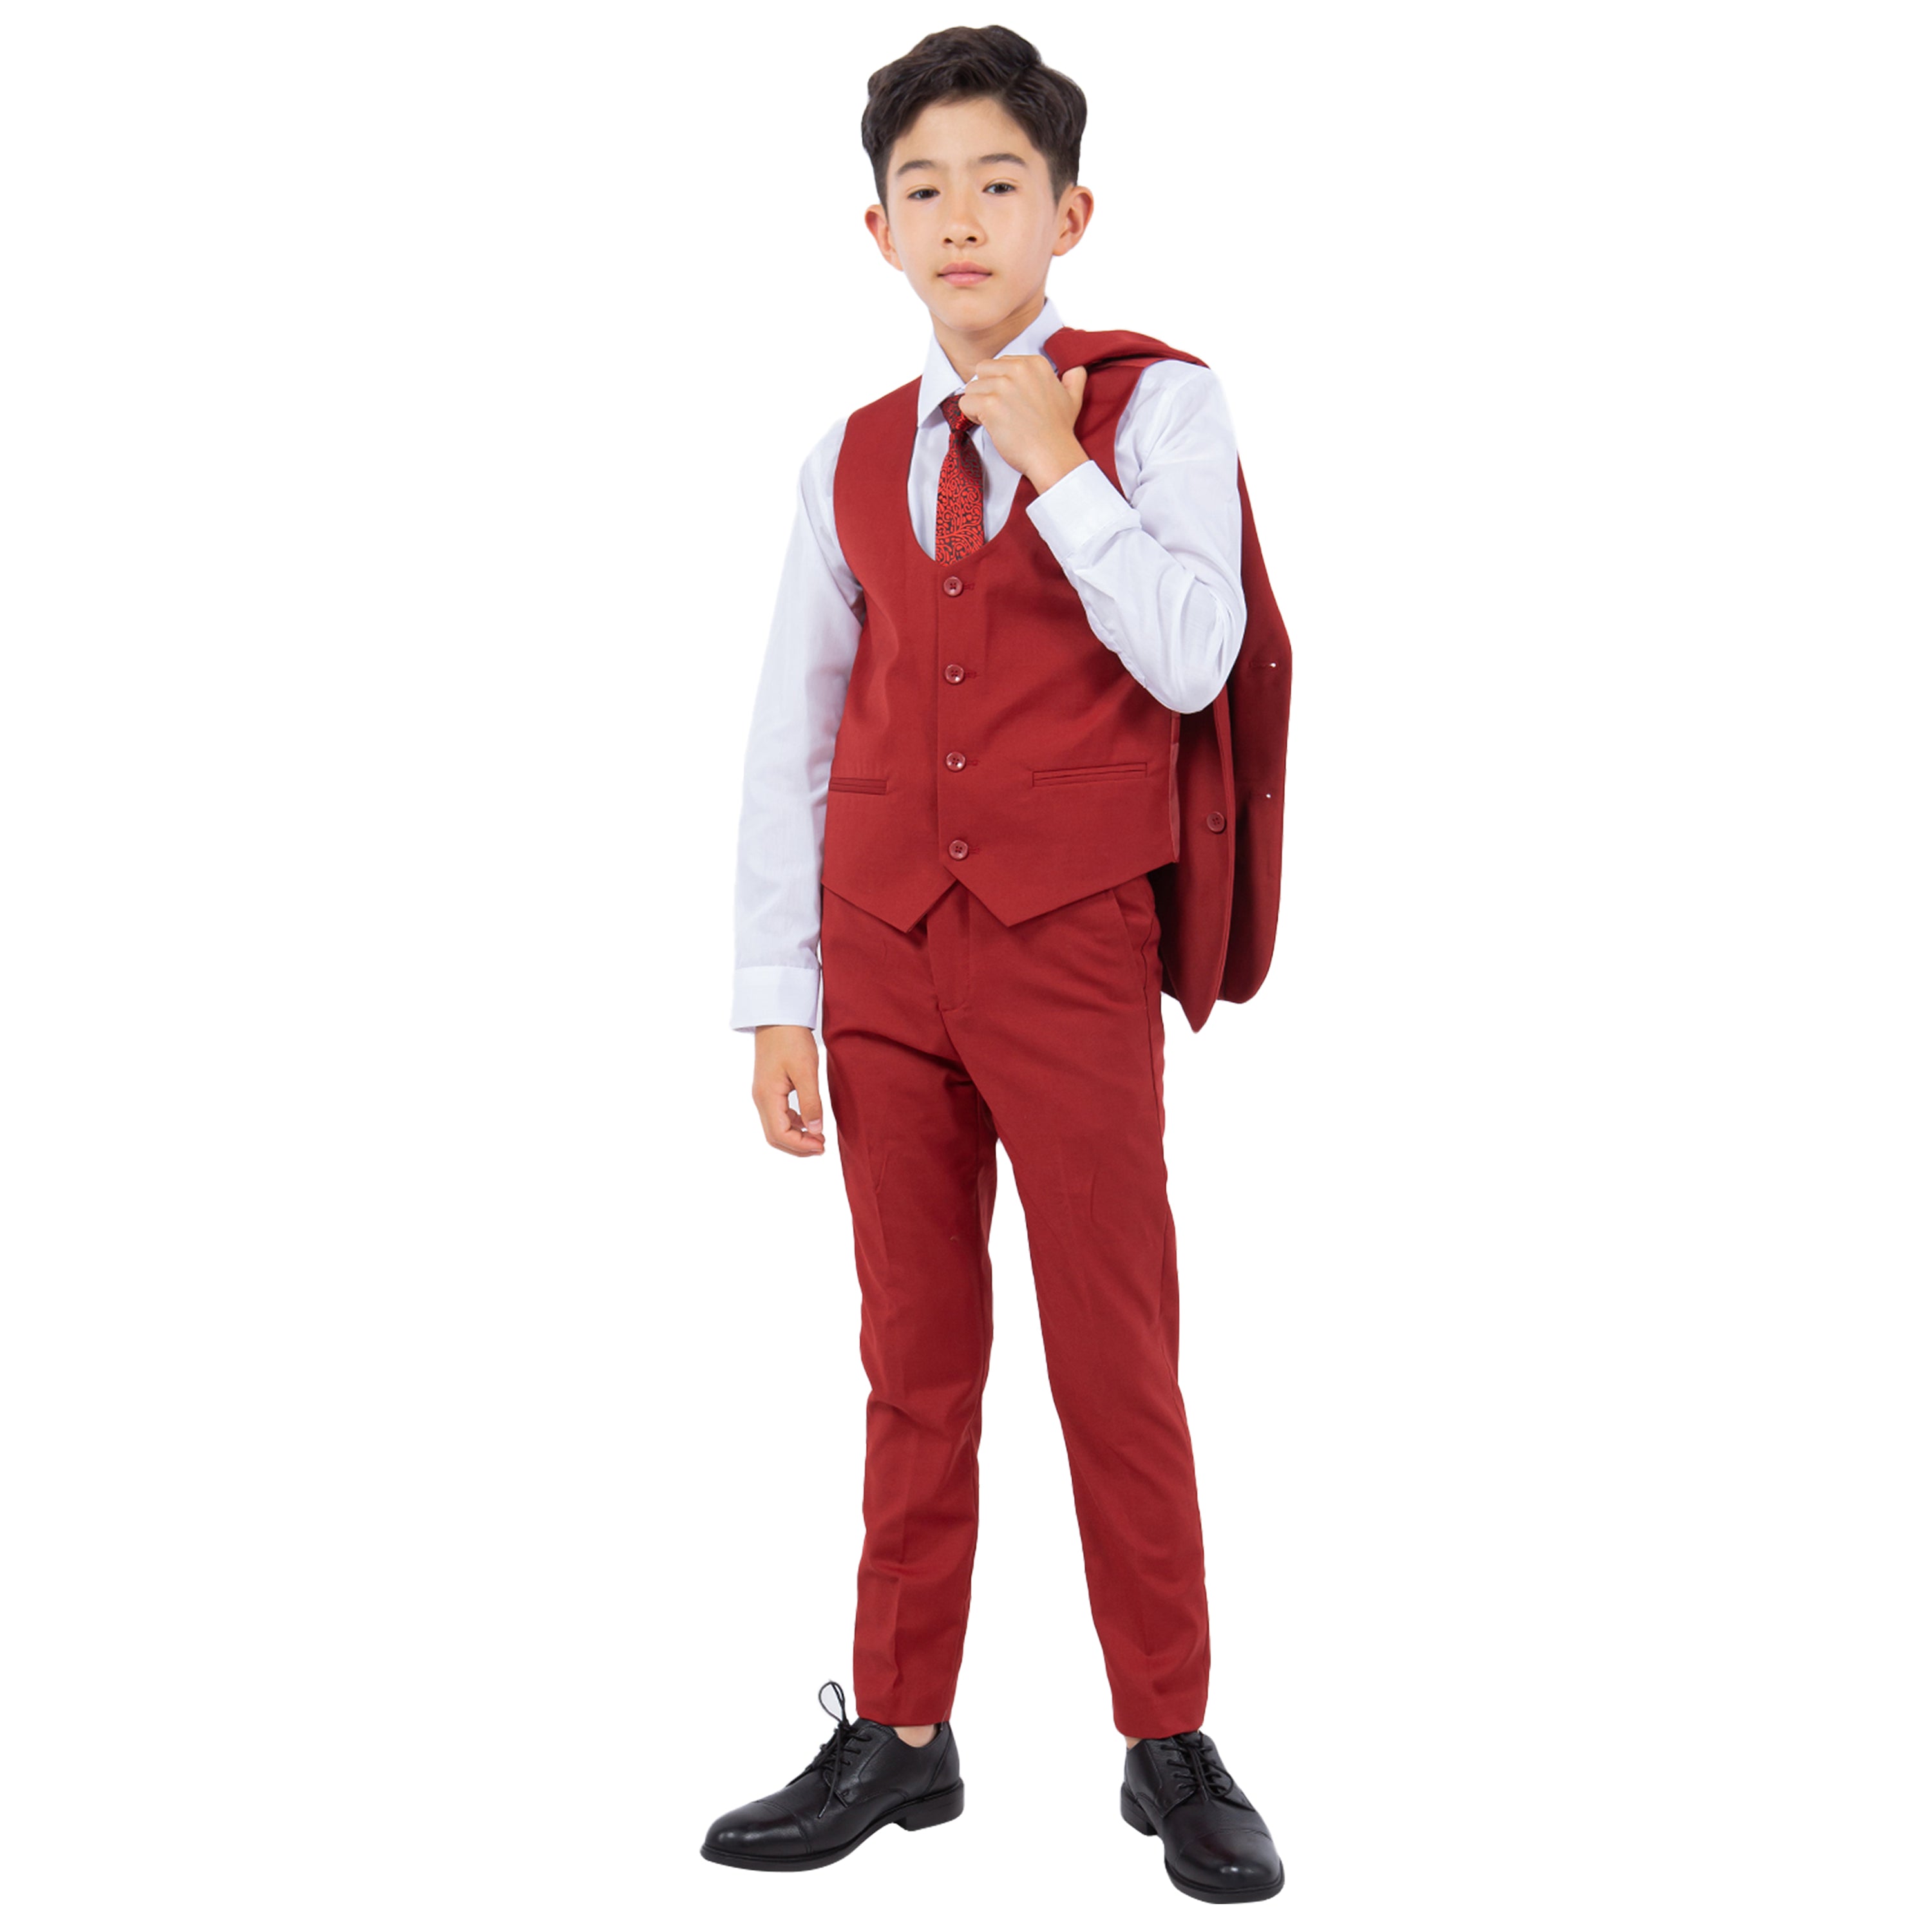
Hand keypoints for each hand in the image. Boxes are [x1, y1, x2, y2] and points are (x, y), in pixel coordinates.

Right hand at [751, 1024, 826, 1156]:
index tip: (822, 1145)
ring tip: (818, 1137)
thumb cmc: (791, 1039)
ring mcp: (763, 1094)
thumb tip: (815, 1130)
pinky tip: (808, 1121)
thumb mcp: (806, 1071)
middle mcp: (761, 1099)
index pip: (780, 1134)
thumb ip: (811, 1102)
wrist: (778, 1016)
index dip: (801, 1146)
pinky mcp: (768, 1089)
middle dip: (797, 1147)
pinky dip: (792, 1124)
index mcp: (767, 1096)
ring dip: (795, 1137)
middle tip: (821, 1146)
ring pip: (775, 1128)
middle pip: (775, 1136)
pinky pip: (777, 1116)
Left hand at [954, 355, 1090, 493]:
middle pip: (982, 371)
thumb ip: (1073, 378)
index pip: (1000, 364)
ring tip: (995, 420)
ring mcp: (1003, 386)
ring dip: (978, 404)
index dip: (1000, 383)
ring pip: (971, 387)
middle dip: (985, 390)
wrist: (1053, 455)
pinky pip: (965, 403)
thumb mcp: (1073, 398)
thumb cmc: (1059, 431)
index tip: (1011, 401)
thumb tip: (1076, 369)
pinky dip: (971, 415)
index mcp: (1034, 363)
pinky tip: (988, 425)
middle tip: (999, 410)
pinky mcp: (990, 405)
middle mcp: (1018, 369)